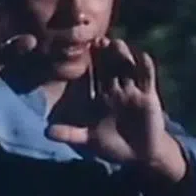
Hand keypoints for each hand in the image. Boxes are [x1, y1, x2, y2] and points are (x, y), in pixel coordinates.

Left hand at [47, 39, 186, 180]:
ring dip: (123, 56)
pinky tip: (142, 56)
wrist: (139, 154)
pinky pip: (147, 78)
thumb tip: (46, 132)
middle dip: (104, 54)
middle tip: (98, 40)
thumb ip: (70, 134)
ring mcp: (133, 91)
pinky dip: (145, 67)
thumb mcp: (89, 140)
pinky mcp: (149, 96)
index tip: (79, 51)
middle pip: (109, 67)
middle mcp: (116, 89)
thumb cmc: (111, 145)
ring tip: (116, 44)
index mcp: (100, 96)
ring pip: (127, 68)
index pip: (92, 76)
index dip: (87, 64)